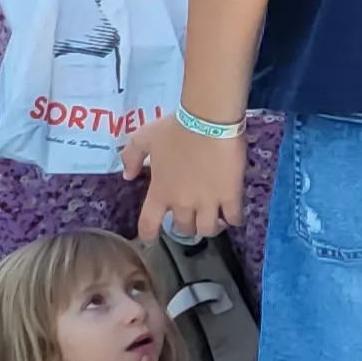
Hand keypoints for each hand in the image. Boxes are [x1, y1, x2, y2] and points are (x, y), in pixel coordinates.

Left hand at [122, 115, 245, 240]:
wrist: (208, 120)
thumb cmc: (176, 128)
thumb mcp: (145, 138)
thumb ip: (131, 157)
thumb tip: (128, 176)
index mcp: (160, 192)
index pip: (149, 224)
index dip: (149, 236)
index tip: (152, 240)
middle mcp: (182, 203)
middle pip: (184, 230)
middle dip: (187, 227)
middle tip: (192, 218)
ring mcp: (208, 201)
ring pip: (208, 229)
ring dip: (210, 228)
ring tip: (215, 221)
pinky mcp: (231, 195)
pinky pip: (234, 217)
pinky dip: (233, 219)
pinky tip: (234, 215)